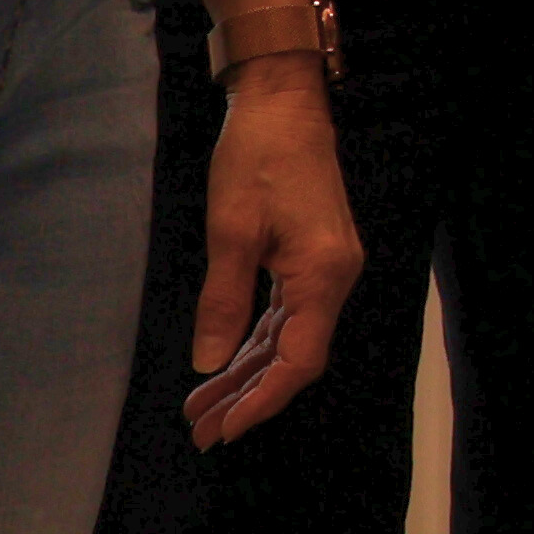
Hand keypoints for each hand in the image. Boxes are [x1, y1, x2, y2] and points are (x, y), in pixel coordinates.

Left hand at [186, 67, 359, 445]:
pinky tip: (226, 363)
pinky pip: (286, 314)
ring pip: (287, 338)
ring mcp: (326, 268)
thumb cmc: (255, 158)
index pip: (299, 360)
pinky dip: (255, 342)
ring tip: (201, 407)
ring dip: (246, 373)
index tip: (225, 430)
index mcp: (322, 275)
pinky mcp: (313, 257)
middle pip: (294, 356)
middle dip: (247, 396)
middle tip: (200, 431)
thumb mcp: (230, 231)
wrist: (283, 102)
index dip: (263, 401)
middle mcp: (334, 278)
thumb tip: (210, 364)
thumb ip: (223, 301)